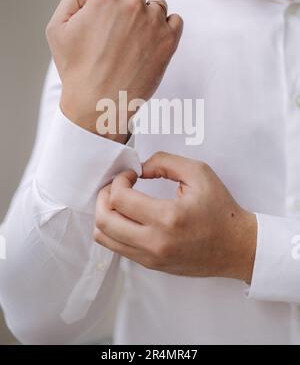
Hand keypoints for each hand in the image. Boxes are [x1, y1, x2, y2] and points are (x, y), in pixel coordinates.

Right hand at [46, 0, 182, 140]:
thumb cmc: (76, 70)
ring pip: (156, 5)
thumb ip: (70, 1)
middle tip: (119, 37)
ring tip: (135, 41)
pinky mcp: (169, 40)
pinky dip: (167, 28)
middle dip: (127, 11)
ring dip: (148, 17)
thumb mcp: (56, 30)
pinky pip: (175, 21)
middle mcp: (132, 4)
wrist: (100, 103)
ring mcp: (153, 22)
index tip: (106, 24)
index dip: (108, 4)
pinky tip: (154, 42)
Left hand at [94, 152, 256, 283]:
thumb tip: (140, 167)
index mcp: (167, 218)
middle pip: (104, 221)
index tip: (131, 174)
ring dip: (104, 214)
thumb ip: (165, 161)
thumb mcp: (199, 173)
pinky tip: (128, 216)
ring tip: (118, 200)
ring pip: (104, 238)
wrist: (237, 247)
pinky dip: (114, 229)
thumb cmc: (220, 209)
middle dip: (103, 196)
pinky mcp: (151, 265)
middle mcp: (155, 242)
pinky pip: (117, 247)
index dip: (118, 180)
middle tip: (117, 185)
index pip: (119, 199)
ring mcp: (151, 257)